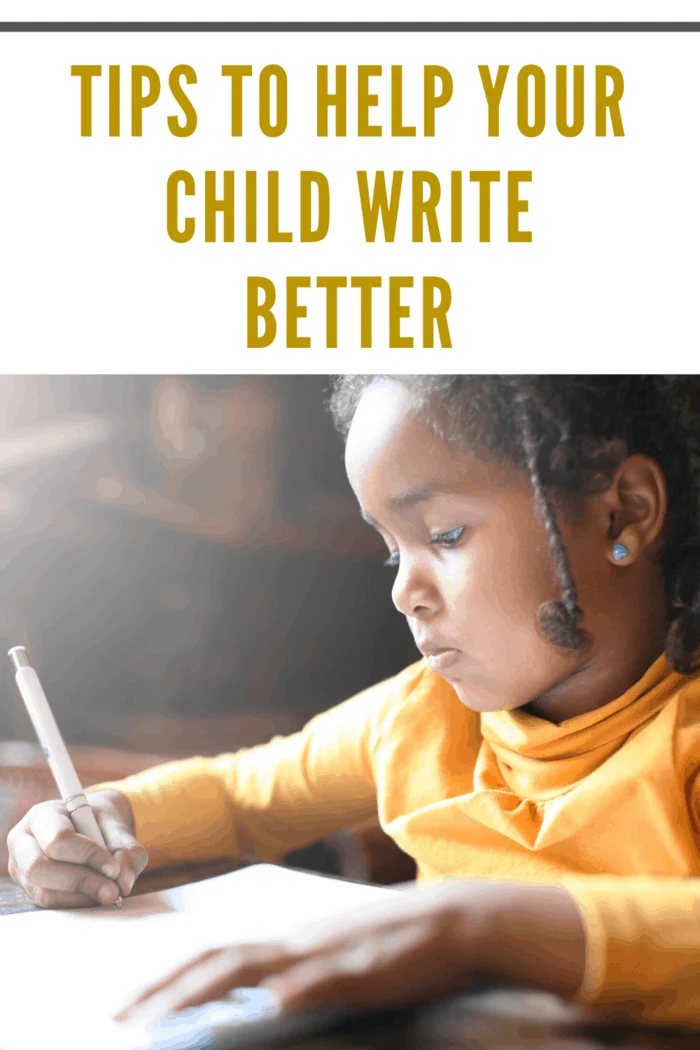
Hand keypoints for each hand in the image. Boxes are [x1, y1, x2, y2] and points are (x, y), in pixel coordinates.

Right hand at [7, 789, 147, 908]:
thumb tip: (123, 882)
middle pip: (40, 868)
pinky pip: (49, 905)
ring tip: (109, 892)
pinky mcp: (29, 889)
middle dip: (81, 881)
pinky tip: (95, 895)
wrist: (90, 826)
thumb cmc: (99, 822)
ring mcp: (21, 868)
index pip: (58, 839)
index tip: (114, 868)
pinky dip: (77, 903)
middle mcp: (23, 841)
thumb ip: (126, 848)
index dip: (88, 856)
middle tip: (113, 889)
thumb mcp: (117, 825)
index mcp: (42, 815)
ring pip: (43, 892)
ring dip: (81, 896)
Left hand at [115, 880, 584, 1024]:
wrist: (455, 920)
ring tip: (160, 1017)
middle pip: (218, 960)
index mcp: (292, 942)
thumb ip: (300, 976)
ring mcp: (324, 954)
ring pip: (252, 968)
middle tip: (120, 1015)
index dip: (170, 976)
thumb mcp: (340, 961)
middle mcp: (297, 943)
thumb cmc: (399, 943)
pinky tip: (266, 1007)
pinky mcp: (359, 969)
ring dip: (201, 991)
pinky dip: (287, 992)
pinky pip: (316, 981)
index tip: (132, 1001)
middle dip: (164, 988)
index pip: (218, 955)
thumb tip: (261, 1000)